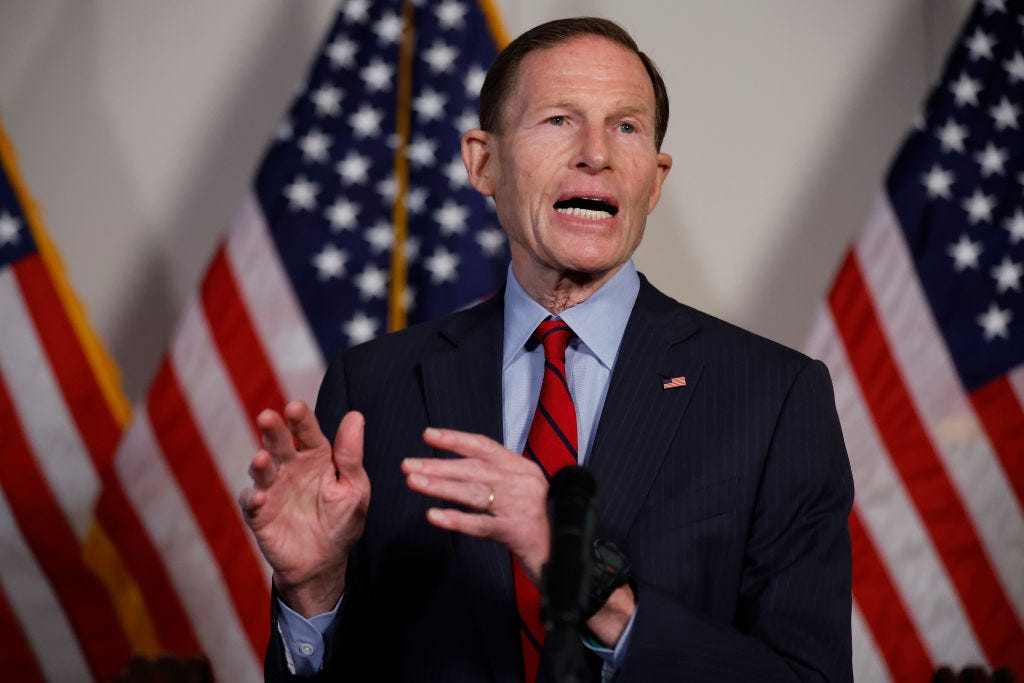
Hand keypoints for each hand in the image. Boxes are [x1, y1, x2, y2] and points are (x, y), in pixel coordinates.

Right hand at [238, 402, 369, 616]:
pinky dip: (251, 499)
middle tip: (268, 417)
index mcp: (316, 457)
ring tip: (262, 458)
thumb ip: (351, 455)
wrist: (324, 562)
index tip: (295, 407)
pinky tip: (258, 498)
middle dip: (273, 430)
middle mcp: (291, 467)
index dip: (301, 419)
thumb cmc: (342, 520)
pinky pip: (251, 503)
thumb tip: (355, 415)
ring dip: (260, 463)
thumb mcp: (354, 487)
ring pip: (262, 469)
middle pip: (279, 443)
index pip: (307, 432)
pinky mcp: (259, 513)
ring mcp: (273, 489)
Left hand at [402, 427, 550, 583]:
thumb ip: (501, 479)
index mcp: (523, 468)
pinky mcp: (517, 531)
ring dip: (440, 486)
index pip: (485, 446)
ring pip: (473, 492)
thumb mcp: (525, 492)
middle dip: (438, 465)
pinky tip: (433, 516)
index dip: (455, 439)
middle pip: (473, 468)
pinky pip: (481, 524)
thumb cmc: (543, 523)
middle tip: (408, 465)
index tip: (428, 435)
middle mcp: (522, 482)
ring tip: (413, 482)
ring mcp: (519, 506)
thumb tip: (463, 469)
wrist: (571, 555)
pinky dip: (456, 519)